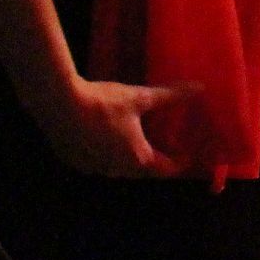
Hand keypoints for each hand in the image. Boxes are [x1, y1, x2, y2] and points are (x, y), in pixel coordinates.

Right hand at [40, 76, 197, 177]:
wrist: (59, 105)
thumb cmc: (104, 103)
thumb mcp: (140, 97)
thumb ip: (171, 96)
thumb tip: (199, 88)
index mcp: (137, 158)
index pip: (166, 170)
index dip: (179, 163)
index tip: (187, 155)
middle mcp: (117, 170)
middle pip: (143, 171)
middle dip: (155, 160)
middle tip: (164, 144)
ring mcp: (94, 169)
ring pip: (118, 168)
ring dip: (129, 157)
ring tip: (135, 139)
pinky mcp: (76, 163)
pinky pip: (98, 163)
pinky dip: (106, 153)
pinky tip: (105, 136)